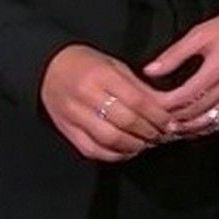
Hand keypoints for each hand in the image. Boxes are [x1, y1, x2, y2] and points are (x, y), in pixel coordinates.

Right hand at [39, 44, 174, 162]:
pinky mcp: (66, 131)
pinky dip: (114, 154)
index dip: (157, 115)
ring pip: (110, 139)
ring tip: (147, 143)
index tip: (170, 122)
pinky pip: (93, 150)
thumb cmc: (87, 64)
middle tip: (163, 135)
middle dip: (149, 132)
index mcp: (102, 75)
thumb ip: (140, 87)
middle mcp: (86, 96)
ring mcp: (74, 116)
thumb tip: (166, 107)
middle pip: (125, 122)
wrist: (48, 69)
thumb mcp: (116, 66)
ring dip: (134, 145)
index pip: (137, 101)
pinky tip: (127, 150)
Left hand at [146, 10, 218, 138]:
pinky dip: (203, 129)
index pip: (183, 96)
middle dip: (170, 118)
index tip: (147, 105)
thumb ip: (174, 54)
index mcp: (218, 68)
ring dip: (185, 128)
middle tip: (151, 120)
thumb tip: (149, 71)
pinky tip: (189, 128)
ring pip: (206, 121)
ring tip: (166, 128)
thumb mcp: (199, 34)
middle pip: (193, 111)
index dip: (162, 104)